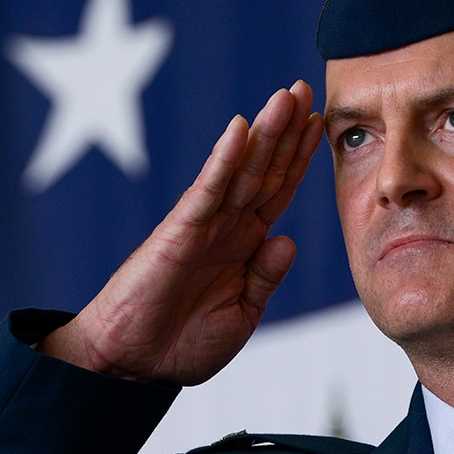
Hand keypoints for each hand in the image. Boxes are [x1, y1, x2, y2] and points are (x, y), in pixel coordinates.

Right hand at [41, 81, 322, 384]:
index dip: (300, 158)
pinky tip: (240, 130)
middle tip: (306, 88)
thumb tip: (288, 240)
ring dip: (264, 133)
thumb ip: (265, 277)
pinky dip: (223, 160)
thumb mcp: (242, 314)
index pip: (278, 191)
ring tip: (285, 97)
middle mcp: (226, 226)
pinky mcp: (178, 232)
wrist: (133, 366)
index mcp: (245, 244)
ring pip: (240, 170)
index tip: (320, 123)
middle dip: (286, 130)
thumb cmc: (183, 343)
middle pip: (264, 169)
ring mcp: (202, 226)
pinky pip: (206, 190)